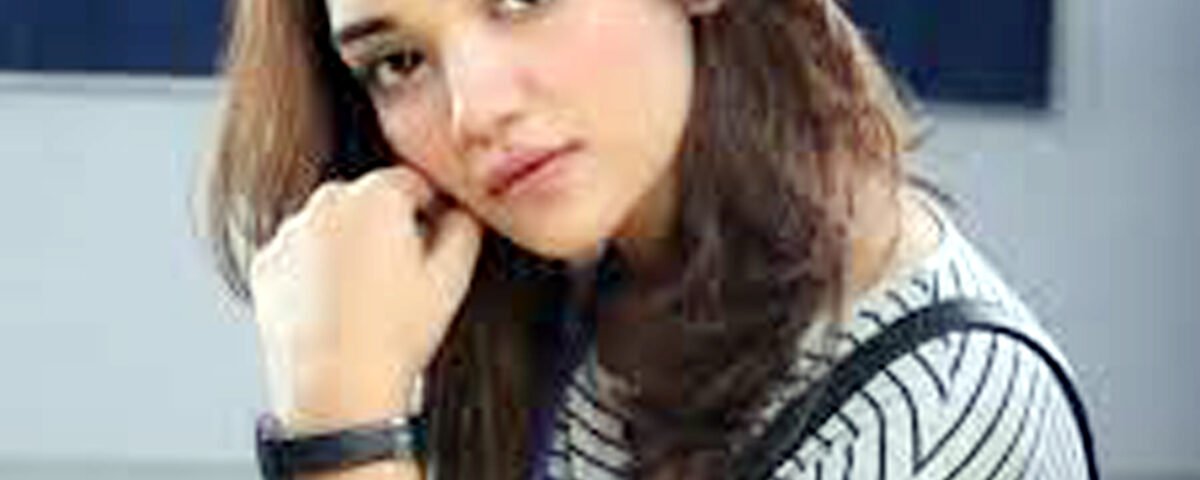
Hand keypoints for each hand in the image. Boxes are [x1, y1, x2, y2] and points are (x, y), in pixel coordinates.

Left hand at [249, 166, 482, 433]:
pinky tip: (334, 306)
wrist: (335, 388)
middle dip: (385, 225)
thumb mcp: (452, 279)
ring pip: (330, 225)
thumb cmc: (395, 336)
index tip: (431, 241)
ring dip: (348, 245)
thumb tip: (461, 212)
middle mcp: (326, 204)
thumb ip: (464, 228)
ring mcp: (290, 234)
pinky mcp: (266, 264)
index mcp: (376, 197)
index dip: (429, 210)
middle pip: (367, 198)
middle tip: (399, 274)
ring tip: (365, 297)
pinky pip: (299, 253)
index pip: (412, 181)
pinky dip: (314, 269)